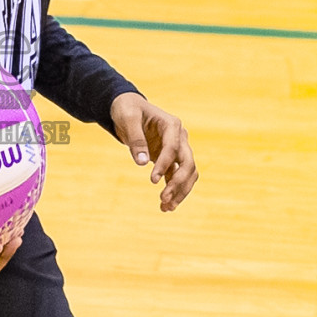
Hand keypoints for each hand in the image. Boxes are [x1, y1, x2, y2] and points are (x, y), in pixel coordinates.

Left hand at [110, 92, 196, 211]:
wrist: (128, 108)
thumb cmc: (127, 109)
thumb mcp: (128, 119)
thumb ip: (135, 139)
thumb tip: (141, 163)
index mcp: (172, 125)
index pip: (173, 148)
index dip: (164, 164)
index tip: (152, 180)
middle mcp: (179, 137)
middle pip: (188, 163)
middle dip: (178, 182)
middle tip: (163, 198)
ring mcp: (177, 149)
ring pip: (188, 173)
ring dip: (180, 191)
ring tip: (166, 207)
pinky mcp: (171, 159)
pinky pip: (177, 177)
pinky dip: (174, 191)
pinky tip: (165, 206)